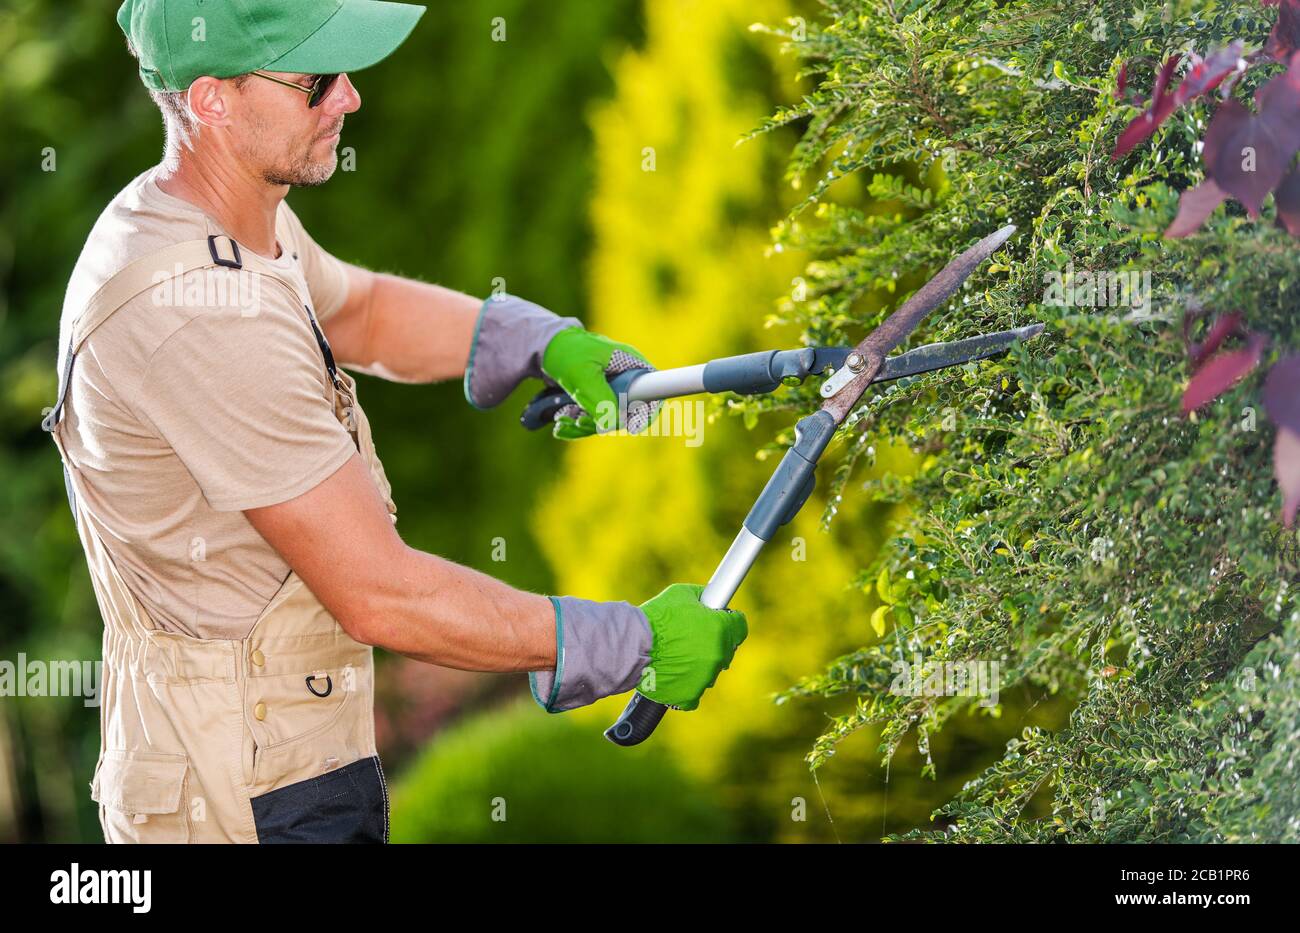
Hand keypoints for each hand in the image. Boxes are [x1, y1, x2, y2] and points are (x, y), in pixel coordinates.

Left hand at [541, 327, 657, 438]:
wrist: (547, 345)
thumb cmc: (567, 351)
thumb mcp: (582, 375)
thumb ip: (599, 399)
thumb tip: (612, 424)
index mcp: (630, 365)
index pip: (652, 394)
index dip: (646, 414)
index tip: (631, 427)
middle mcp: (625, 378)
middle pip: (627, 412)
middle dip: (602, 423)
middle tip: (578, 422)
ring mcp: (612, 388)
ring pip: (608, 418)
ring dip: (583, 425)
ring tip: (561, 421)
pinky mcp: (598, 396)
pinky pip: (594, 417)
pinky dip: (577, 424)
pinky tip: (560, 424)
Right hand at [635, 583, 747, 710]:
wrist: (634, 645)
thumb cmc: (657, 618)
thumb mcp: (682, 594)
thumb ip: (703, 596)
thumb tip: (712, 596)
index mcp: (722, 629)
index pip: (739, 625)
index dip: (727, 621)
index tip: (717, 621)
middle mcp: (718, 655)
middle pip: (726, 649)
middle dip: (713, 642)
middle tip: (691, 637)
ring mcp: (706, 677)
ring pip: (710, 670)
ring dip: (700, 663)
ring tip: (677, 654)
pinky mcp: (691, 696)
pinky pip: (695, 692)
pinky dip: (686, 684)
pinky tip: (674, 673)